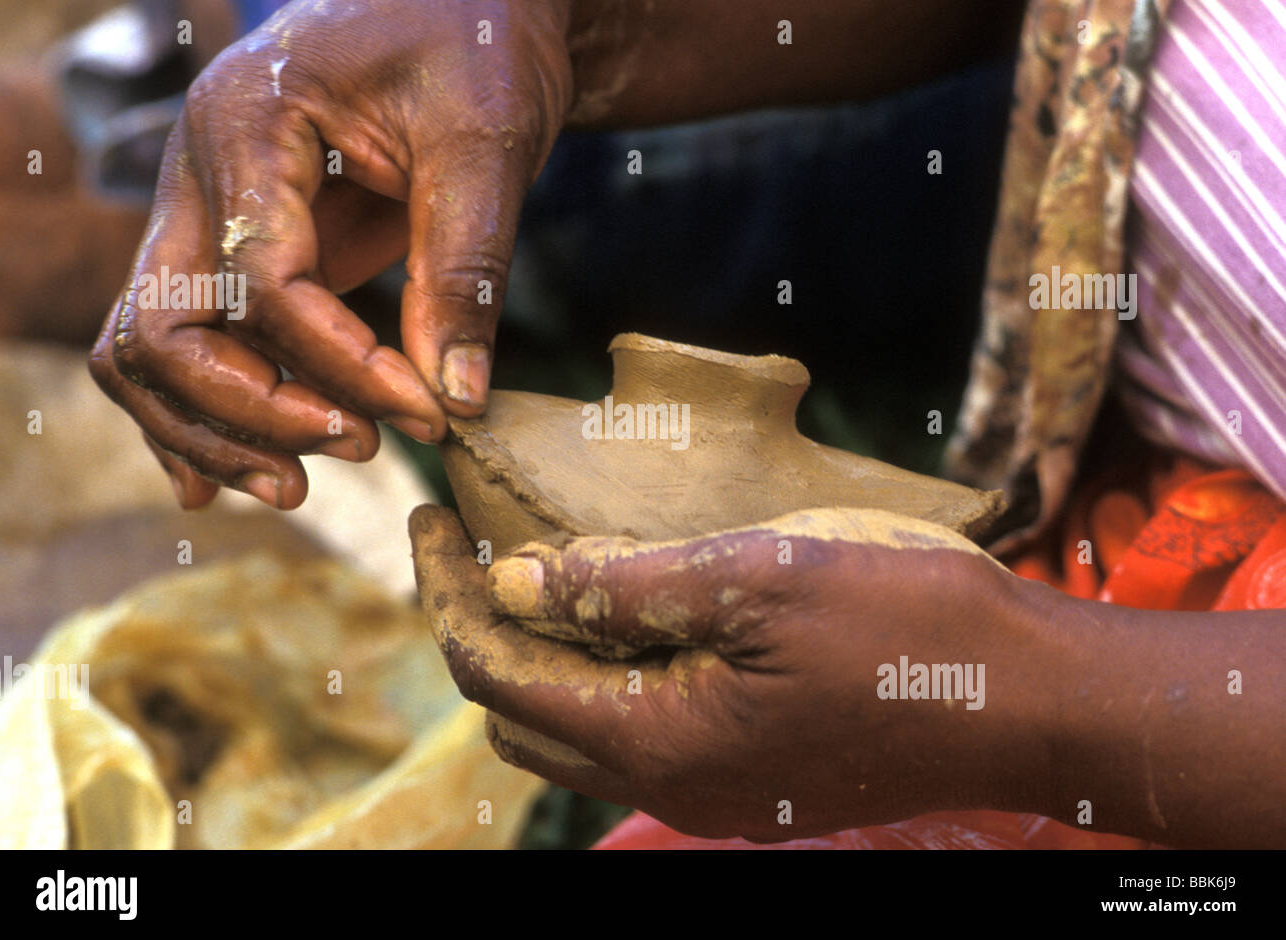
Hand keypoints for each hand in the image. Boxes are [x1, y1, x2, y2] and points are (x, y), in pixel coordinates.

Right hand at [90, 0, 572, 508]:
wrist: (462, 9)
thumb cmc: (473, 48)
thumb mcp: (485, 145)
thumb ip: (464, 268)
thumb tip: (454, 397)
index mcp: (247, 122)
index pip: (259, 281)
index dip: (339, 363)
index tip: (423, 410)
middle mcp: (198, 171)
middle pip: (161, 326)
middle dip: (249, 410)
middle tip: (357, 448)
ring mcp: (203, 210)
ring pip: (150, 346)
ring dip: (216, 426)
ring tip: (304, 484)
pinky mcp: (234, 246)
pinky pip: (183, 337)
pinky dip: (200, 411)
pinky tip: (232, 475)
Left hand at [410, 504, 1063, 841]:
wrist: (1028, 701)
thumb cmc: (907, 629)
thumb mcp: (758, 580)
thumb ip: (626, 587)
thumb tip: (519, 582)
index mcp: (656, 740)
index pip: (497, 672)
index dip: (449, 593)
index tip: (431, 516)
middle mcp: (669, 785)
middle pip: (523, 711)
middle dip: (484, 627)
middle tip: (480, 543)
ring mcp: (710, 792)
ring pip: (577, 728)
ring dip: (544, 654)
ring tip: (548, 569)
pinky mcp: (747, 780)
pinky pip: (638, 734)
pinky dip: (605, 675)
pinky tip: (632, 612)